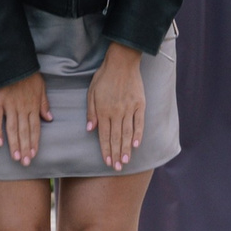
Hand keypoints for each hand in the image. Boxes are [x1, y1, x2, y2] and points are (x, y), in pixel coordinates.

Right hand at [0, 73, 53, 166]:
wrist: (13, 61)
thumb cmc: (28, 74)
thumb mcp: (41, 87)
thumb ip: (44, 103)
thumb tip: (49, 119)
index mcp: (33, 106)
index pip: (35, 128)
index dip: (34, 142)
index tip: (34, 155)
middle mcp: (22, 108)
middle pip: (24, 131)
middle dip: (25, 148)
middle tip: (26, 163)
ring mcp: (9, 106)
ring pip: (12, 129)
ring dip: (14, 144)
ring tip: (16, 158)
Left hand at [85, 44, 144, 170]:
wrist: (122, 62)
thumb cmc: (104, 77)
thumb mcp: (91, 92)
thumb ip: (91, 111)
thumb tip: (90, 129)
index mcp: (103, 110)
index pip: (104, 135)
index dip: (106, 150)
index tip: (107, 162)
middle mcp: (116, 112)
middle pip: (116, 137)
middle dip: (116, 154)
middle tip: (117, 168)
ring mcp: (129, 109)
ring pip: (127, 133)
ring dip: (126, 148)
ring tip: (126, 161)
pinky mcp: (140, 104)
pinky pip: (139, 122)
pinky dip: (138, 134)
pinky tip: (137, 145)